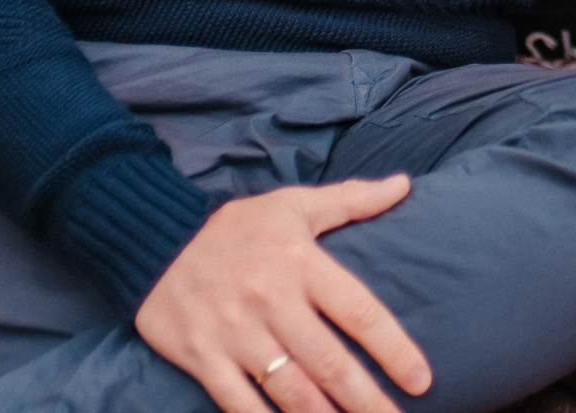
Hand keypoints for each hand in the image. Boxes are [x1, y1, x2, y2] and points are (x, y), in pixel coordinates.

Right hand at [136, 176, 430, 412]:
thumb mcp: (293, 205)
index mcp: (301, 263)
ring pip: (290, 390)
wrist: (154, 238)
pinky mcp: (202, 357)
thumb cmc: (235, 227)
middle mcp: (272, 300)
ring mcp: (235, 332)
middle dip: (367, 400)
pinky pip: (239, 403)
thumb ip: (352, 199)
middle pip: (330, 363)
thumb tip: (404, 185)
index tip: (421, 380)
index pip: (360, 312)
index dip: (394, 350)